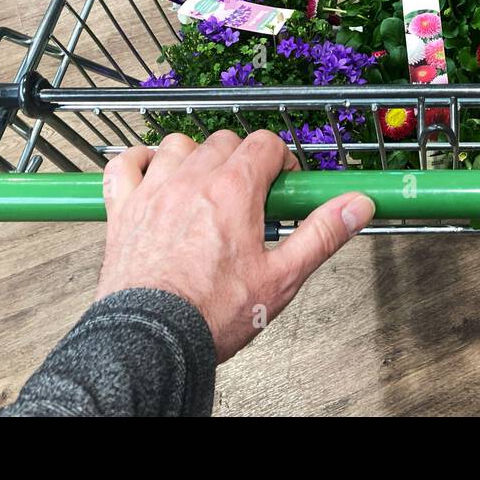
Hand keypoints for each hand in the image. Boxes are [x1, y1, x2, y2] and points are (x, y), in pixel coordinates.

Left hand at [96, 129, 374, 361]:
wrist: (152, 339)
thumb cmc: (211, 312)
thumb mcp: (282, 277)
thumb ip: (321, 234)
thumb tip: (356, 206)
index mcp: (234, 190)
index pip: (265, 144)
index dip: (279, 160)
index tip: (281, 184)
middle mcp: (192, 179)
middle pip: (224, 141)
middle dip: (242, 158)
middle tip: (249, 194)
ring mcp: (153, 190)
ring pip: (177, 145)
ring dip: (194, 156)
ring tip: (204, 185)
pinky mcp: (123, 208)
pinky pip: (124, 164)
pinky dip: (137, 162)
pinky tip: (150, 174)